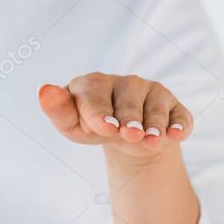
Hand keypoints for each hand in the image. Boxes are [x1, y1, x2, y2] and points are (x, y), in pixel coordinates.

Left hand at [38, 73, 191, 161]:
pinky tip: (176, 135)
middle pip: (128, 103)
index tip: (106, 128)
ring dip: (154, 126)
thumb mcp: (71, 124)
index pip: (94, 95)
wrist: (125, 136)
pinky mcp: (173, 105)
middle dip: (130, 120)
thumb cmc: (93, 125)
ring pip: (155, 109)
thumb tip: (44, 90)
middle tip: (131, 136)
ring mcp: (151, 91)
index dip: (99, 112)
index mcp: (94, 82)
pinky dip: (179, 124)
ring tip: (151, 141)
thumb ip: (58, 110)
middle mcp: (125, 82)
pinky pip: (179, 115)